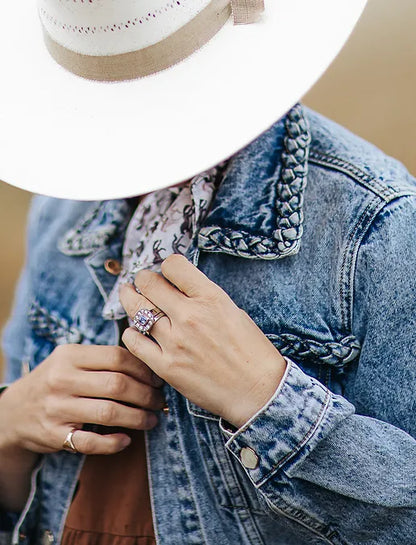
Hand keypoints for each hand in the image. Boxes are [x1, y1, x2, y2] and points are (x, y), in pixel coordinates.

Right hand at [0, 345, 164, 456]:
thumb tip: (150, 368)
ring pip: (109, 413)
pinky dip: (113, 443)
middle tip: (159, 401)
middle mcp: (62, 379)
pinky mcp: (54, 435)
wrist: (14, 411)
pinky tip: (126, 439)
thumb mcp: (71, 360)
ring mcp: (57, 408)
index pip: (117, 358)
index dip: (144, 370)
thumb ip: (103, 359)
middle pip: (118, 385)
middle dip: (146, 395)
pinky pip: (91, 442)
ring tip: (151, 419)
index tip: (157, 380)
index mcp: (70, 355)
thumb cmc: (56, 381)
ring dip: (138, 418)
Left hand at [120, 254, 286, 428]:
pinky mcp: (166, 366)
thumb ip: (204, 297)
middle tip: (141, 281)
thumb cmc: (251, 351)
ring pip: (137, 309)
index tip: (166, 273)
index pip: (173, 265)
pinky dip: (130, 333)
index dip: (167, 266)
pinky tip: (134, 331)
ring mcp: (175, 341)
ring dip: (130, 299)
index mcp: (211, 298)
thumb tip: (179, 288)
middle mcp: (190, 316)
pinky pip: (134, 342)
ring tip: (128, 295)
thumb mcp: (233, 311)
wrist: (257, 391)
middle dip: (142, 278)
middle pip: (149, 282)